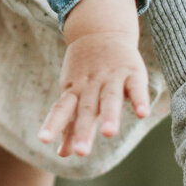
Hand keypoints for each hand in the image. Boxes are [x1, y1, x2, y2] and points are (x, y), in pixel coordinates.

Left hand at [41, 29, 150, 158]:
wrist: (100, 31)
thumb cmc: (85, 72)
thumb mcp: (74, 94)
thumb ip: (70, 125)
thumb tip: (62, 154)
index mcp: (74, 92)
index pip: (61, 110)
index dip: (53, 124)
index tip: (43, 140)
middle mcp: (91, 86)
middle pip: (87, 110)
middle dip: (84, 130)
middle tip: (81, 152)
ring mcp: (111, 78)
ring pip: (110, 98)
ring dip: (110, 115)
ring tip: (109, 134)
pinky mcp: (132, 72)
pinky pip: (136, 87)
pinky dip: (139, 99)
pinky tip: (142, 114)